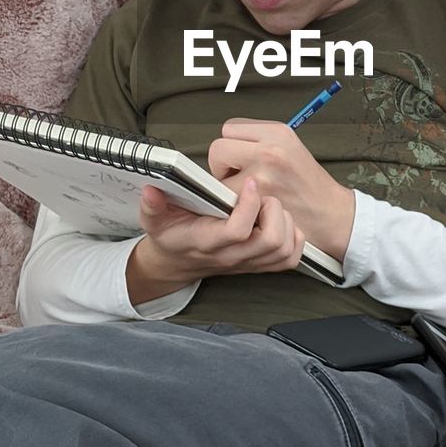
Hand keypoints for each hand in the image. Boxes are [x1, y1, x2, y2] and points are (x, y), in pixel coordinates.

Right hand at [126, 178, 304, 305]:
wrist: (179, 260)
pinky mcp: (262, 265)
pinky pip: (291, 258)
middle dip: (272, 210)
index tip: (248, 182)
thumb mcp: (154, 219)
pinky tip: (280, 219)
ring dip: (284, 220)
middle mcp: (232, 256)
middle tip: (263, 192)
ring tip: (270, 203)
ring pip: (283, 248)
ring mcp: (250, 263)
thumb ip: (152, 206)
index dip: (248, 205)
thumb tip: (151, 190)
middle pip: (269, 241)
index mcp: (207, 242)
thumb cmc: (171, 233)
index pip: (237, 231)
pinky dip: (294, 236)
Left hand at [208, 119, 354, 260]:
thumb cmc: (308, 183)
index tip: (241, 158)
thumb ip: (258, 140)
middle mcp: (270, 148)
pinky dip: (231, 205)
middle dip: (223, 163)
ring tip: (246, 192)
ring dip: (224, 185)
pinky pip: (225, 198)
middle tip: (239, 176)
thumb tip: (227, 145)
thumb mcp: (290, 146)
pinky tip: (249, 206)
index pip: (230, 128)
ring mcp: (263, 174)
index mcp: (277, 132)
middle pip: (218, 147)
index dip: (232, 145)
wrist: (329, 213)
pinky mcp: (258, 199)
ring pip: (217, 175)